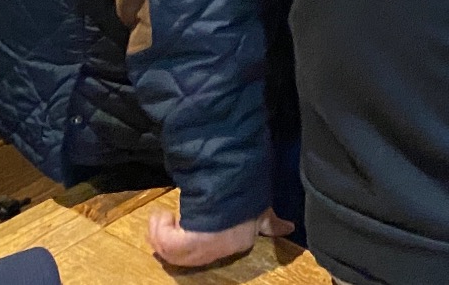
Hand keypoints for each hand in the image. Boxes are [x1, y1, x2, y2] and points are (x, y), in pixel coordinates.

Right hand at [148, 208, 291, 267]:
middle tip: (166, 223)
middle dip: (172, 238)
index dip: (197, 242)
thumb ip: (271, 222)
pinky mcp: (181, 246)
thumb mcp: (263, 211)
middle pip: (186, 255)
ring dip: (162, 232)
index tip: (184, 231)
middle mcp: (217, 253)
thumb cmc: (247, 198)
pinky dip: (159, 229)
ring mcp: (197, 252)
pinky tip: (163, 214)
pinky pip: (163, 243)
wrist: (230, 192)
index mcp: (238, 243)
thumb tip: (289, 228)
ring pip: (170, 250)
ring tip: (164, 216)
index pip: (214, 250)